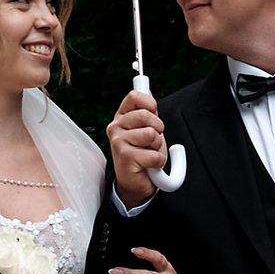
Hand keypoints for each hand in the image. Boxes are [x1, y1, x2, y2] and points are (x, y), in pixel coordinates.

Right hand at [108, 85, 168, 205]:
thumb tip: (147, 89)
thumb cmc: (144, 154)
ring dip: (158, 147)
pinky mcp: (124, 157)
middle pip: (146, 115)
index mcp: (122, 116)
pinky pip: (154, 154)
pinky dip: (158, 162)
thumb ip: (147, 111)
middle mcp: (115, 126)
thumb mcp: (148, 129)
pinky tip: (149, 165)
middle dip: (159, 129)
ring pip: (151, 135)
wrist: (137, 183)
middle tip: (154, 141)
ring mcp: (118, 141)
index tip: (154, 113)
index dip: (150, 103)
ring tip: (150, 153)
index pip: (135, 95)